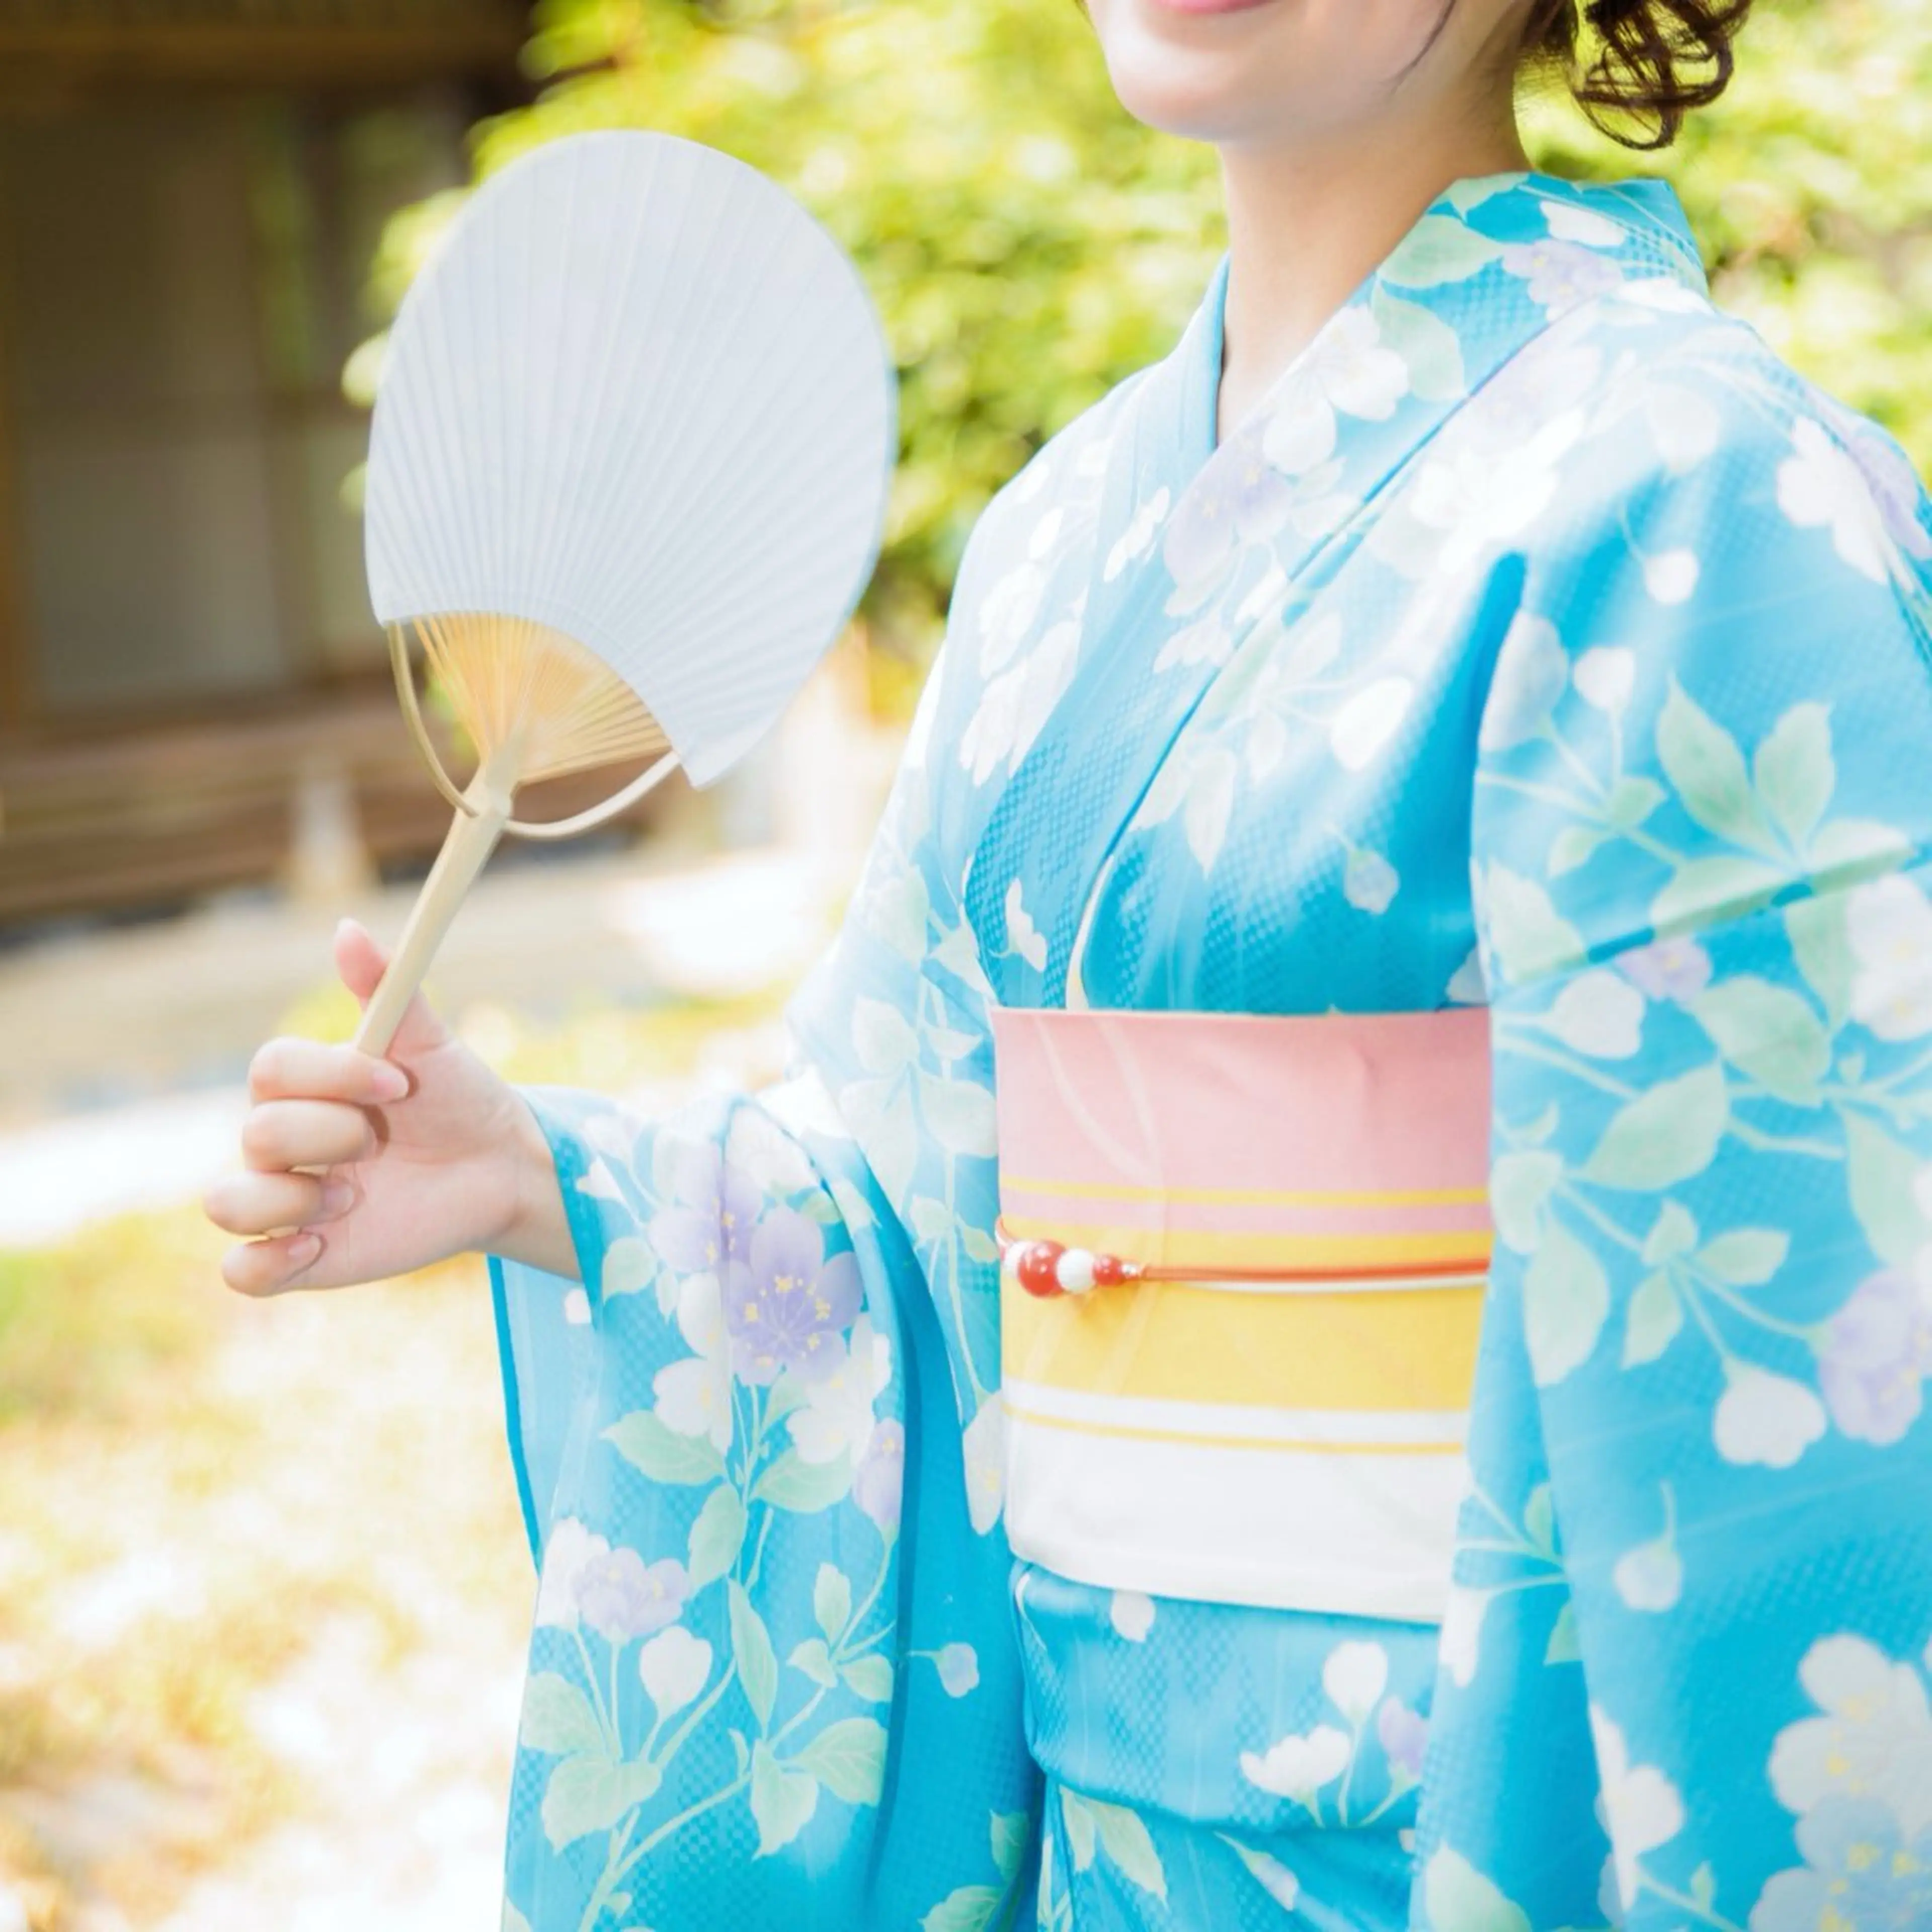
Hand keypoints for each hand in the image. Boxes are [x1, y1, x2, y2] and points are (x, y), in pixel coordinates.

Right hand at [204, 919, 574, 1294]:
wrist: (498, 1168)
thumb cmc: (459, 1100)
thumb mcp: (431, 1043)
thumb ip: (387, 989)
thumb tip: (347, 929)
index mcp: (304, 1086)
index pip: (272, 1070)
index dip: (333, 1076)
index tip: (399, 1084)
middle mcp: (283, 1143)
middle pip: (257, 1134)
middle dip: (331, 1136)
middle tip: (382, 1142)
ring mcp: (286, 1202)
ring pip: (226, 1202)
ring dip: (291, 1200)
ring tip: (352, 1200)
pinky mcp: (302, 1257)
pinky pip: (241, 1272)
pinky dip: (265, 1263)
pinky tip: (318, 1246)